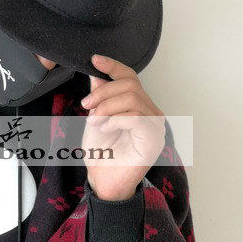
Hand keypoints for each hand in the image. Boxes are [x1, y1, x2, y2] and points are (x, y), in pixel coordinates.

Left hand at [80, 54, 165, 200]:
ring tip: (95, 122)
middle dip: (103, 92)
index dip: (113, 66)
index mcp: (139, 106)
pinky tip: (106, 129)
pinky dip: (116, 120)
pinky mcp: (153, 139)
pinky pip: (135, 116)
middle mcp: (151, 113)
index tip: (94, 60)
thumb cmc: (102, 155)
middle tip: (87, 107)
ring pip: (132, 98)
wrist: (103, 181)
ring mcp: (155, 126)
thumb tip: (97, 73)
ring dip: (107, 108)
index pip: (131, 77)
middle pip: (130, 84)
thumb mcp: (96, 119)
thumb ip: (99, 97)